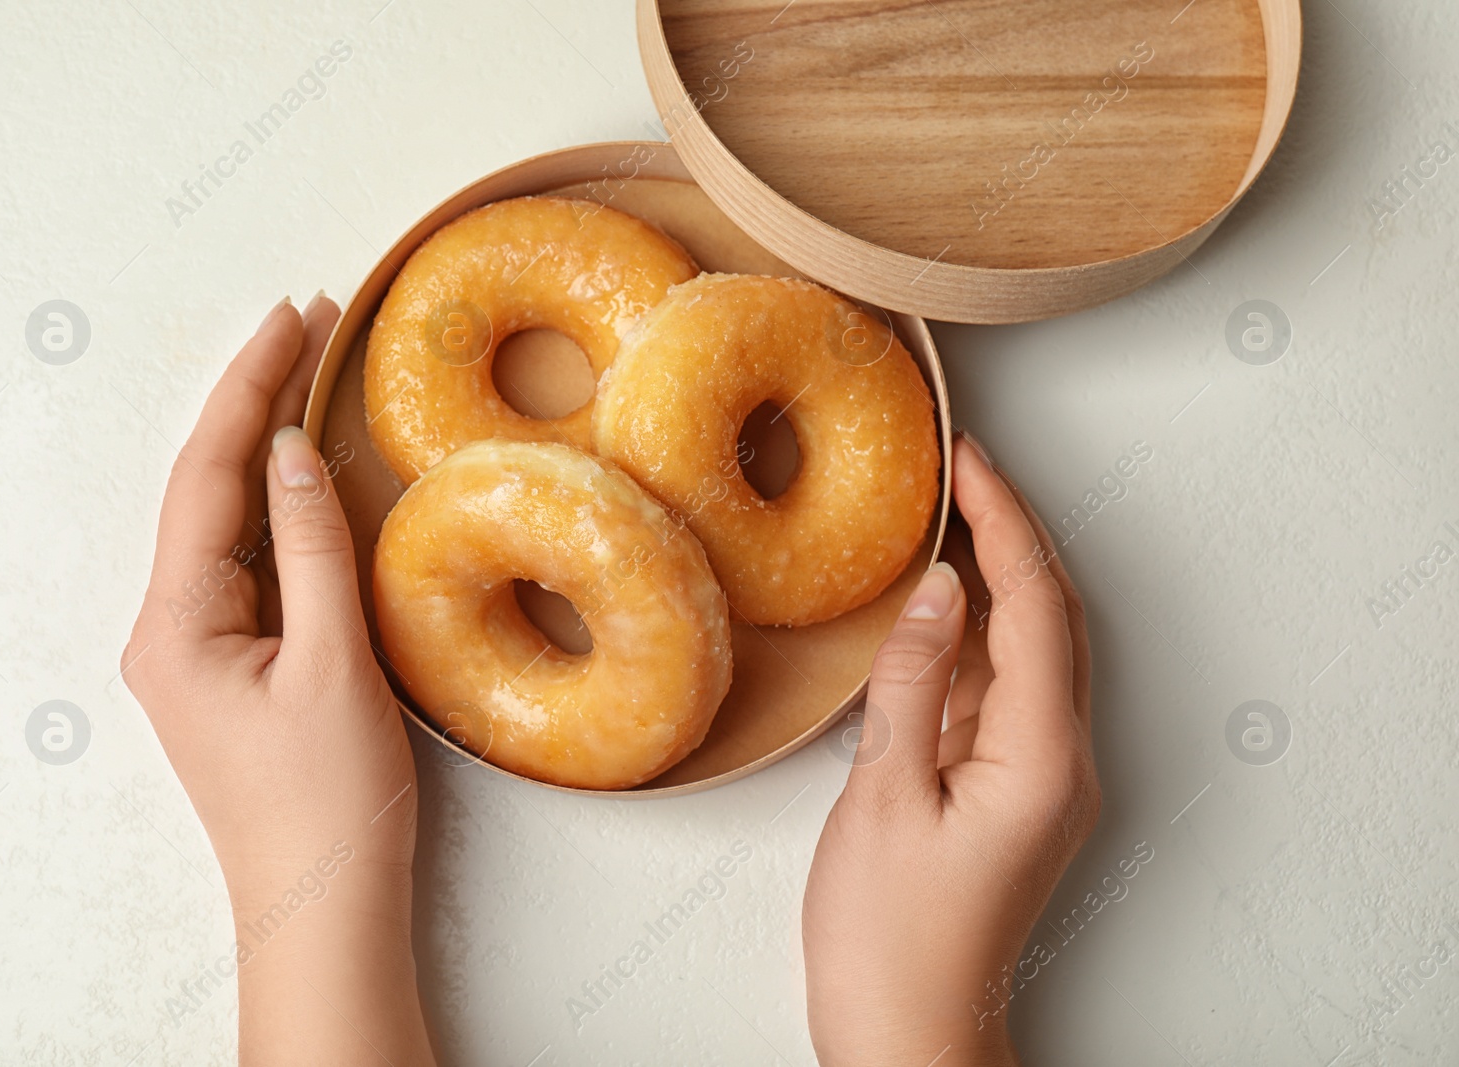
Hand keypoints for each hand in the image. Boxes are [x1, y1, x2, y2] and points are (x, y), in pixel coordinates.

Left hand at [121, 294, 434, 1066]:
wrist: (323, 904)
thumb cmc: (329, 800)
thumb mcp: (333, 663)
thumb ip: (312, 550)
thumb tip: (291, 451)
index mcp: (176, 625)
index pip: (208, 476)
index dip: (249, 389)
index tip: (294, 316)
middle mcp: (167, 629)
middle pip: (206, 488)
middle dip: (252, 402)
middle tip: (309, 322)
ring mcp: (194, 649)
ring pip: (225, 523)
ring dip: (263, 449)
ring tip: (308, 372)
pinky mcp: (228, 667)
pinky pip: (248, 564)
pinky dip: (278, 509)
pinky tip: (306, 474)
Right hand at [802, 432, 1099, 1065]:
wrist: (907, 1037)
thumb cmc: (890, 943)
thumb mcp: (885, 798)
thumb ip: (915, 682)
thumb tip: (941, 588)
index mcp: (1041, 759)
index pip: (1038, 607)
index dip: (1005, 523)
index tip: (968, 461)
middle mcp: (1062, 763)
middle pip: (1051, 620)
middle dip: (1009, 537)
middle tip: (958, 471)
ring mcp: (1042, 779)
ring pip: (1030, 653)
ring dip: (992, 584)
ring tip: (940, 520)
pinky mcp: (1014, 793)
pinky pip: (1002, 693)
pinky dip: (973, 641)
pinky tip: (930, 616)